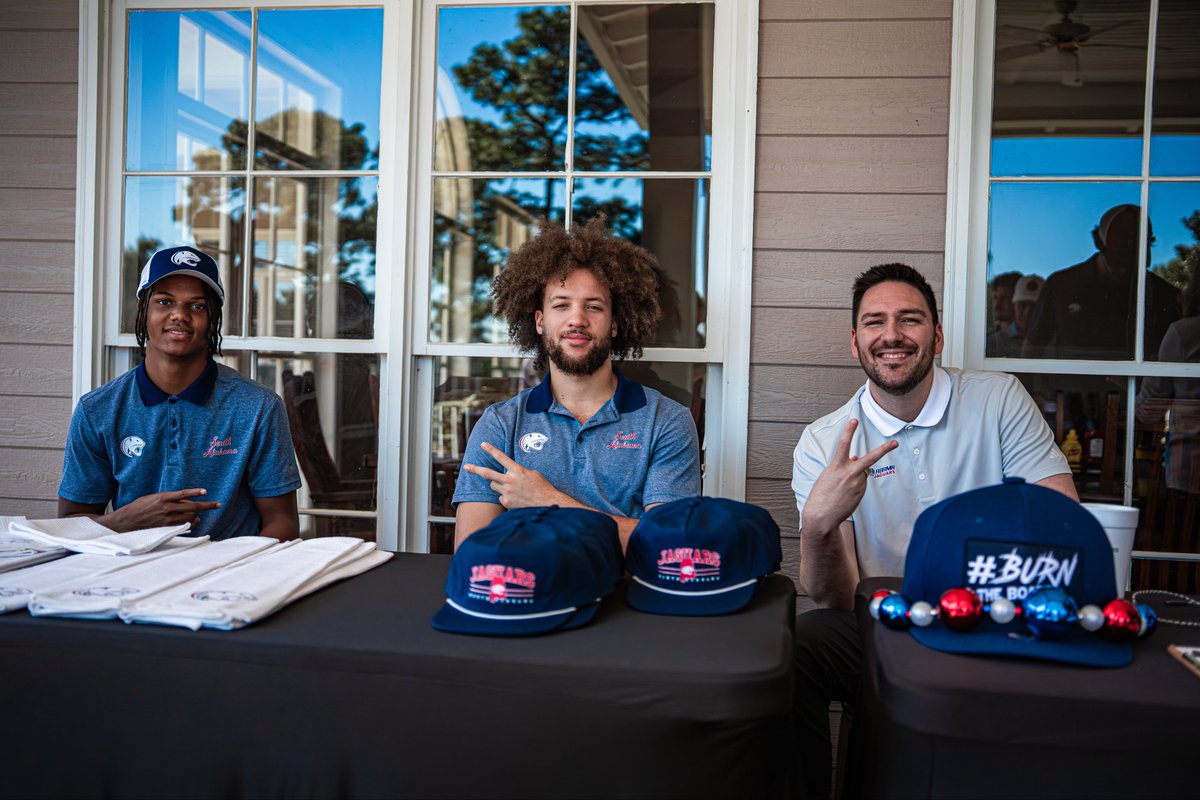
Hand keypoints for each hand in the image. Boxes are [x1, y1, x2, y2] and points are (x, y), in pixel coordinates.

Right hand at [110, 488, 220, 531]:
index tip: (205, 491)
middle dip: (208, 505)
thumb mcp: (153, 498)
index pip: (184, 494)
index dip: (196, 493)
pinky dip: (190, 523)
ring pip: (190, 517)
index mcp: (163, 497)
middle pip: (193, 507)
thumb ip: (169, 498)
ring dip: (197, 515)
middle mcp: (167, 508)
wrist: (126, 521)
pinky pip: (184, 525)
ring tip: (198, 515)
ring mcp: (168, 519)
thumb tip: (184, 501)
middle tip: (218, 505)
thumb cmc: (139, 507)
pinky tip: (194, 522)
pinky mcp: (166, 527)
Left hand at [462, 443, 566, 509]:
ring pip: (494, 486)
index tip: (483, 444)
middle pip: (488, 473)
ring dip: (498, 485)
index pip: (501, 457)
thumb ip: (518, 472)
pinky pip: (501, 498)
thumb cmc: (542, 487)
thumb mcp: (532, 474)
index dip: (491, 449)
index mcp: (517, 470)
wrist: (548, 503)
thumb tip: (509, 474)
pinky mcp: (507, 503)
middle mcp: (510, 480)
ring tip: (511, 488)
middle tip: (466, 467)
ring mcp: (507, 492)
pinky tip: (517, 499)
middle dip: (475, 469)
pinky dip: (506, 497)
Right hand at [801, 419, 896, 535]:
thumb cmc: (821, 495)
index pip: (843, 444)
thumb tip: (855, 458)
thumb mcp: (828, 476)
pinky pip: (861, 483)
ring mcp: (857, 484)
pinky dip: (856, 485)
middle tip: (895, 443)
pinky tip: (845, 495)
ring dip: (856, 476)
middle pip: (870, 458)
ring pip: (863, 473)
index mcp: (836, 467)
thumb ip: (842, 465)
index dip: (849, 431)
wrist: (821, 516)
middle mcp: (848, 473)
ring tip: (842, 489)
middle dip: (884, 450)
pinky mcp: (860, 493)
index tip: (854, 420)